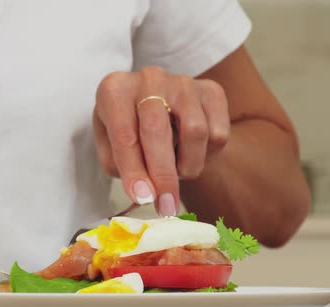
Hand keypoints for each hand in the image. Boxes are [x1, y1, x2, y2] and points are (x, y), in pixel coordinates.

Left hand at [93, 66, 229, 215]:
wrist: (157, 102)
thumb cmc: (129, 128)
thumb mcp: (110, 145)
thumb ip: (121, 167)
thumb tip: (146, 193)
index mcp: (115, 90)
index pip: (125, 135)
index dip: (134, 171)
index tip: (144, 198)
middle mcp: (149, 78)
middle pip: (158, 130)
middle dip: (163, 174)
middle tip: (166, 205)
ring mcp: (183, 82)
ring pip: (195, 132)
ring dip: (188, 165)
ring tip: (178, 172)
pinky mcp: (211, 91)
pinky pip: (218, 133)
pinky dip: (208, 154)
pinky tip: (192, 152)